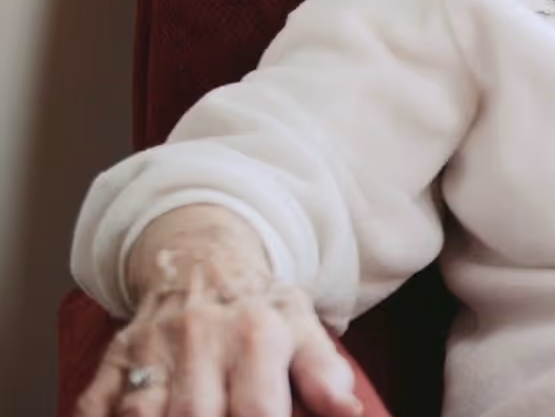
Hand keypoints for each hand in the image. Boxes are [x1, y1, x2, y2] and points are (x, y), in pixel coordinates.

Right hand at [76, 206, 361, 416]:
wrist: (200, 258)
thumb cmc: (259, 306)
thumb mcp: (303, 326)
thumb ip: (325, 373)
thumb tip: (353, 413)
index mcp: (256, 337)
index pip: (258, 409)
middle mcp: (201, 342)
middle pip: (195, 414)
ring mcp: (152, 351)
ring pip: (141, 409)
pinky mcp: (114, 358)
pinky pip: (95, 400)